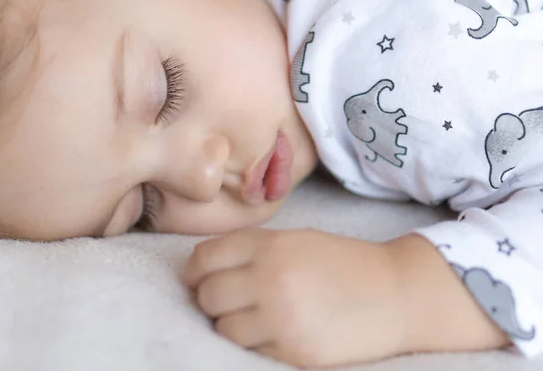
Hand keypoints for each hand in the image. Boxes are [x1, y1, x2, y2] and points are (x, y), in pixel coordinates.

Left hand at [183, 228, 406, 367]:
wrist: (396, 294)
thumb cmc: (342, 263)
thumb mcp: (295, 240)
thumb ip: (249, 250)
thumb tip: (200, 269)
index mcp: (271, 245)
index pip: (204, 258)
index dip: (195, 271)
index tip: (198, 279)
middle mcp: (271, 279)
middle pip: (207, 296)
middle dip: (212, 299)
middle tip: (232, 300)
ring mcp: (282, 319)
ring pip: (223, 328)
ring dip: (233, 324)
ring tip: (257, 317)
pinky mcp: (294, 353)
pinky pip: (251, 351)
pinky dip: (258, 344)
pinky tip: (279, 332)